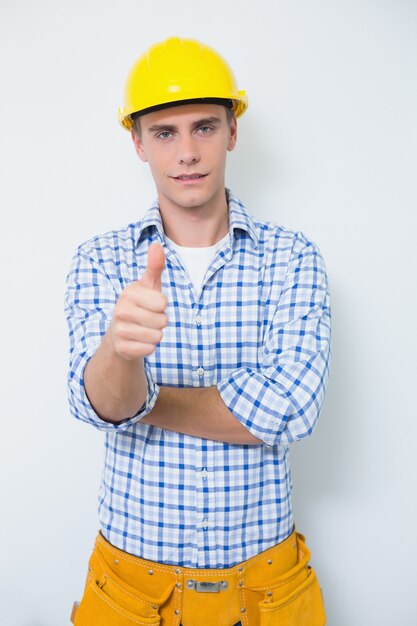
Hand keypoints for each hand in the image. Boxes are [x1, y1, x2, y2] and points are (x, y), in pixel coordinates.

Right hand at [110, 242, 167, 359]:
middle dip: (160, 322)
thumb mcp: (149, 285)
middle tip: (148, 318)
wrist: (120, 333)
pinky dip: (148, 347)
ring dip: (155, 335)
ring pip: (157, 336)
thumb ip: (155, 266)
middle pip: (162, 321)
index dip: (162, 306)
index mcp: (129, 293)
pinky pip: (149, 349)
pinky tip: (138, 341)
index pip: (163, 303)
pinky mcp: (122, 348)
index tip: (151, 304)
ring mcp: (119, 330)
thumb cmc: (140, 305)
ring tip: (143, 329)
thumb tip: (157, 245)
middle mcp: (120, 311)